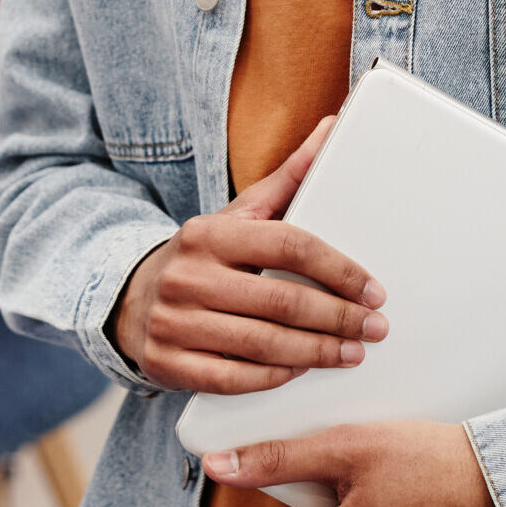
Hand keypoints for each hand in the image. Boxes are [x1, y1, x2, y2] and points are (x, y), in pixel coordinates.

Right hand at [111, 117, 385, 391]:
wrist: (131, 300)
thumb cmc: (204, 258)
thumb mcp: (237, 215)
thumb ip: (287, 178)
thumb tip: (330, 128)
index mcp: (209, 233)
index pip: (287, 246)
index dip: (338, 269)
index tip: (373, 289)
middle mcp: (188, 276)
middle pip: (280, 301)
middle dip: (337, 318)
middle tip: (374, 328)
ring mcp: (174, 322)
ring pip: (261, 344)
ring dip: (316, 352)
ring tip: (351, 353)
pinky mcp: (168, 363)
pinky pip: (232, 378)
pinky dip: (274, 377)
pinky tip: (301, 371)